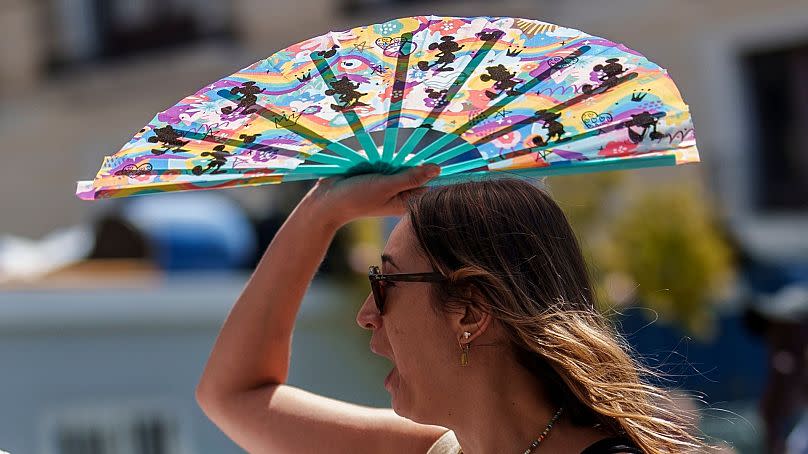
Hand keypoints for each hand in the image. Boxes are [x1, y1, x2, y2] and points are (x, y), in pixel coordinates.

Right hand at [302, 164, 440, 228]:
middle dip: (400, 160)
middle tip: (383, 170)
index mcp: (407, 200)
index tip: (416, 161)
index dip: (424, 166)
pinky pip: (383, 158)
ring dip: (385, 157)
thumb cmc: (357, 198)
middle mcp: (400, 190)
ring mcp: (388, 181)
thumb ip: (411, 178)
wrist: (327, 200)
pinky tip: (363, 164)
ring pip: (397, 159)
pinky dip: (375, 156)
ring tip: (369, 169)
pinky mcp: (377, 173)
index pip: (427, 180)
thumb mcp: (386, 187)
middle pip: (413, 166)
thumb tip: (438, 169)